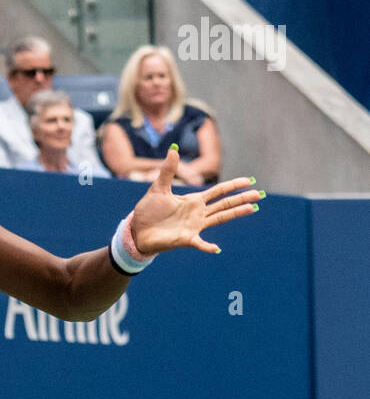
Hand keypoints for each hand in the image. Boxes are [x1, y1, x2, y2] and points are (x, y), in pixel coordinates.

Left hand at [131, 147, 260, 255]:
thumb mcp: (158, 188)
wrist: (138, 230)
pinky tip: (216, 248)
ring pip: (219, 218)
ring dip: (235, 214)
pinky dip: (207, 246)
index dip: (233, 185)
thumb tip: (173, 150)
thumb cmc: (148, 211)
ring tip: (252, 209)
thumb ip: (167, 171)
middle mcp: (198, 213)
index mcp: (193, 200)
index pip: (218, 191)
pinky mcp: (185, 239)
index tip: (249, 181)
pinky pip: (199, 243)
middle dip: (242, 198)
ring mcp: (194, 227)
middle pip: (225, 204)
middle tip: (259, 195)